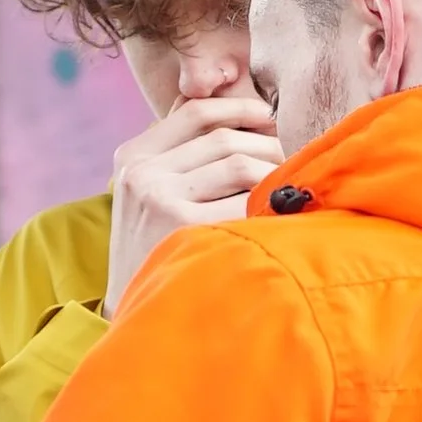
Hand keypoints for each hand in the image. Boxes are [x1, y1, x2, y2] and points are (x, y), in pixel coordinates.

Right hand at [106, 92, 281, 311]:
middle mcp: (143, 172)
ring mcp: (160, 197)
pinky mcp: (183, 226)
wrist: (136, 314)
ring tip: (287, 189)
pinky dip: (270, 203)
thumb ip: (177, 153)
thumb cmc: (153, 253)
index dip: (238, 108)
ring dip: (274, 172)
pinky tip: (281, 214)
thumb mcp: (147, 194)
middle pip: (223, 138)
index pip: (194, 112)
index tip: (267, 116)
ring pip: (239, 164)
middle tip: (289, 162)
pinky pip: (245, 200)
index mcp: (132, 156)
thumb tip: (228, 109)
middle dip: (267, 145)